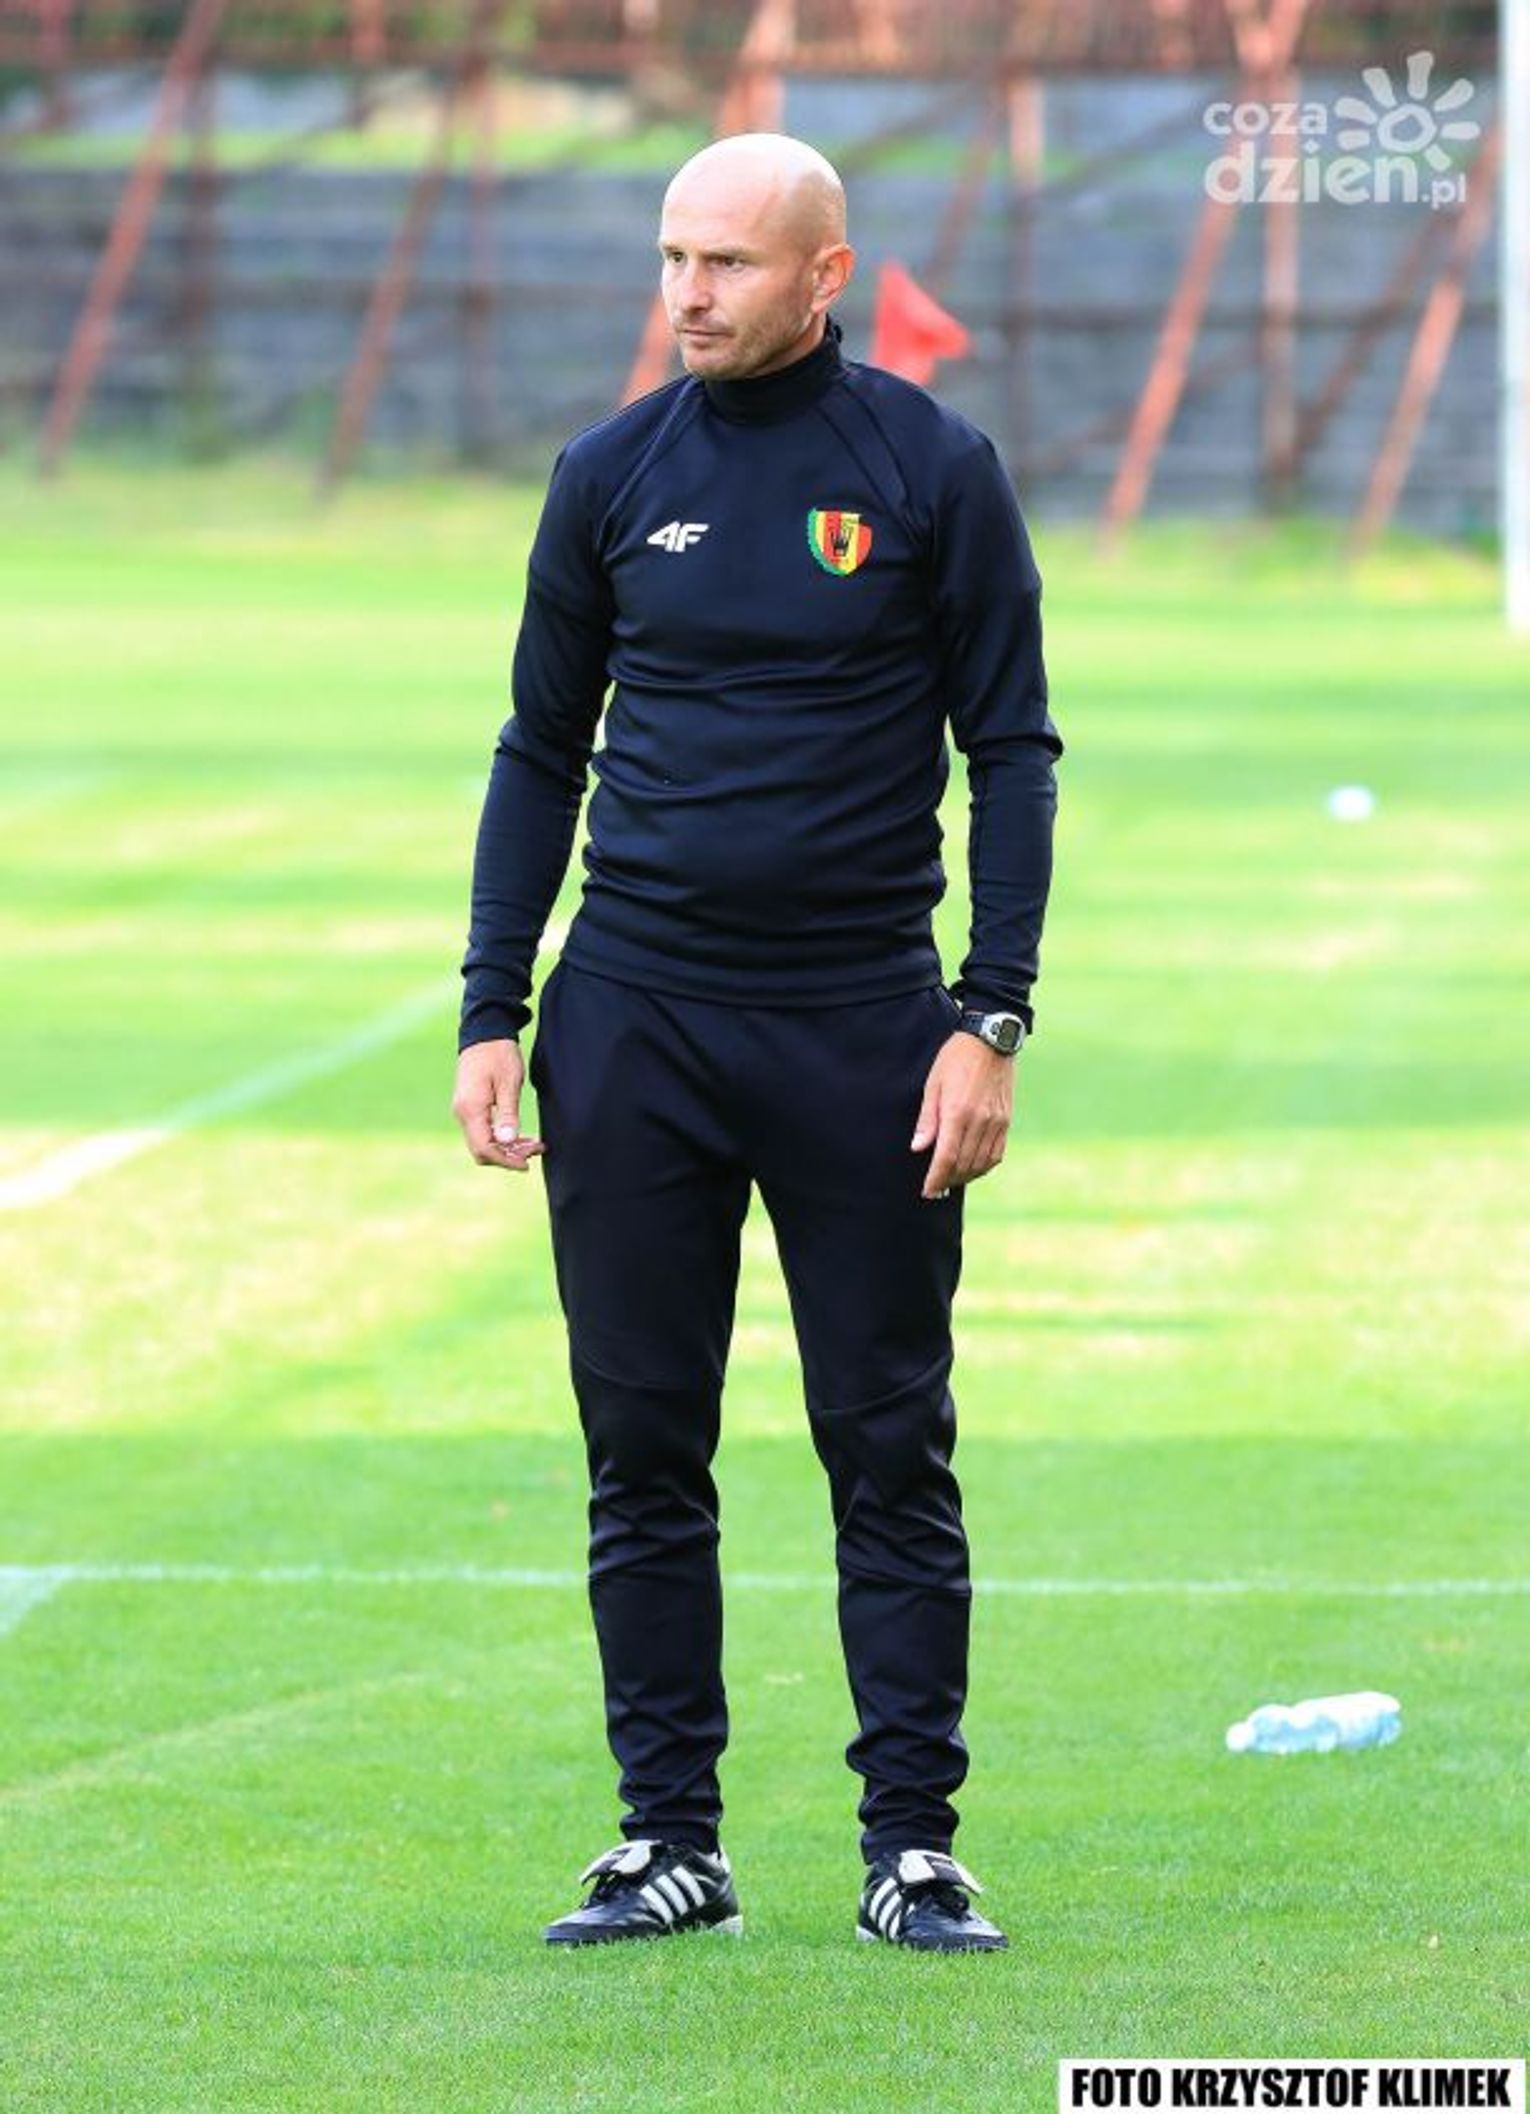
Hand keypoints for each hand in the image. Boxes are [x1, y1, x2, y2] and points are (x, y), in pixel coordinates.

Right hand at [451, 1038, 545, 1172]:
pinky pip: (483, 1130)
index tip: (526, 1163)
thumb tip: (507, 1141)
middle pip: (482, 1150)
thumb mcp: (509, 1082)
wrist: (484, 1032)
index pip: (484, 1148)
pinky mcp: (470, 1107)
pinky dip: (502, 1137)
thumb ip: (508, 1113)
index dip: (505, 1160)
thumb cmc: (498, 1054)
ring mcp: (464, 1110)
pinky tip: (521, 1136)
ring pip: (484, 1142)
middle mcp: (462, 1113)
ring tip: (535, 1144)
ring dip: (508, 1147)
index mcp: (471, 1109)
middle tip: (536, 1150)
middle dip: (508, 1156)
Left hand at [910, 1032, 1012, 1200]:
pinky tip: (972, 1167)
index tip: (927, 1192)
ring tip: (951, 1180)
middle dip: (948, 1181)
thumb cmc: (956, 1059)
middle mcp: (980, 1121)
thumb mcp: (933, 1084)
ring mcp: (996, 1122)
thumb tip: (918, 1148)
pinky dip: (983, 1166)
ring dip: (965, 1177)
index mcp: (958, 1112)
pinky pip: (996, 1154)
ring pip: (982, 1163)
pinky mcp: (1006, 1120)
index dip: (936, 1179)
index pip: (947, 1157)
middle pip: (964, 1165)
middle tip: (935, 1188)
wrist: (991, 1041)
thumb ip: (927, 1119)